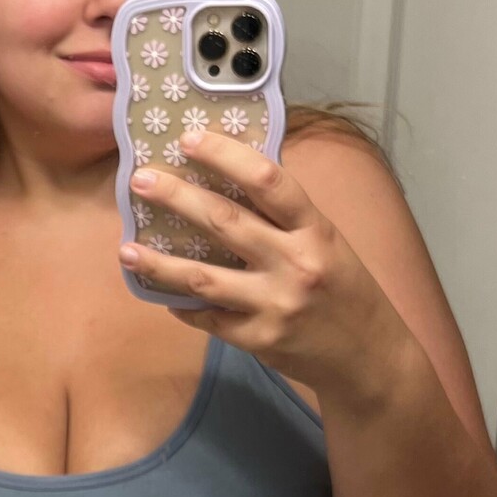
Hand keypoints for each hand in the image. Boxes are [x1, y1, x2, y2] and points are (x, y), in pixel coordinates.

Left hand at [119, 128, 404, 396]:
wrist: (370, 357)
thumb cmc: (344, 289)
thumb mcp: (329, 241)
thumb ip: (286, 216)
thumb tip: (231, 176)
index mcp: (316, 229)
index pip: (268, 180)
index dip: (225, 155)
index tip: (188, 139)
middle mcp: (296, 264)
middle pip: (225, 222)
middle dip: (176, 197)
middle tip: (141, 180)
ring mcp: (275, 305)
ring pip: (202, 278)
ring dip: (158, 262)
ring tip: (126, 248)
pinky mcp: (259, 340)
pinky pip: (207, 318)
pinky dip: (180, 304)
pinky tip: (160, 292)